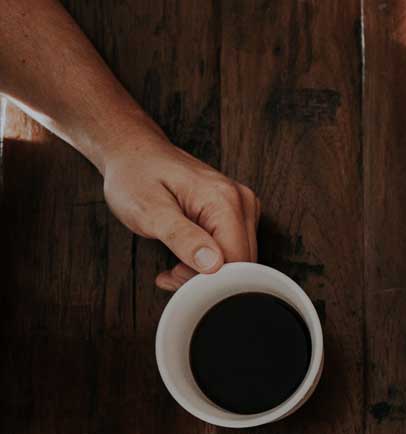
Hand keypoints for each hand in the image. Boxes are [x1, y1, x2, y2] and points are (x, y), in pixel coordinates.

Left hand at [101, 130, 259, 290]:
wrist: (134, 153)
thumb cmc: (135, 176)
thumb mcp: (149, 210)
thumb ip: (182, 237)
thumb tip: (212, 264)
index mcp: (224, 200)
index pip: (236, 260)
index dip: (209, 279)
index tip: (176, 277)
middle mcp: (241, 201)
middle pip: (241, 262)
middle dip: (207, 278)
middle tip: (172, 273)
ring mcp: (242, 206)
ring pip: (239, 260)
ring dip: (207, 272)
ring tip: (175, 264)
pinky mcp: (238, 213)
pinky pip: (234, 249)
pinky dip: (211, 262)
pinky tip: (187, 256)